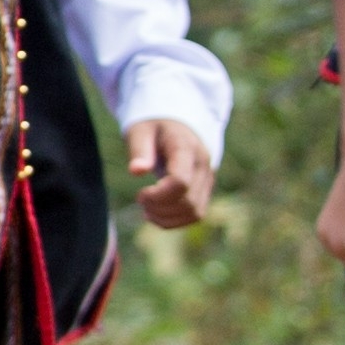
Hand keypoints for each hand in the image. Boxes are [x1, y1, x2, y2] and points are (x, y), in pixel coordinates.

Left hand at [124, 115, 217, 230]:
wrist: (176, 124)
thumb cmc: (154, 128)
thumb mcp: (140, 131)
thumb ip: (139, 150)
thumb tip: (137, 171)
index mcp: (186, 148)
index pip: (180, 182)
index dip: (158, 195)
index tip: (141, 193)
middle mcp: (203, 165)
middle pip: (188, 201)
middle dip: (159, 207)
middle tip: (141, 199)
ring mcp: (208, 179)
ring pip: (194, 212)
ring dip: (166, 217)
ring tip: (147, 208)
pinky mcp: (205, 190)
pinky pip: (196, 215)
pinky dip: (175, 220)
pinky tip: (157, 213)